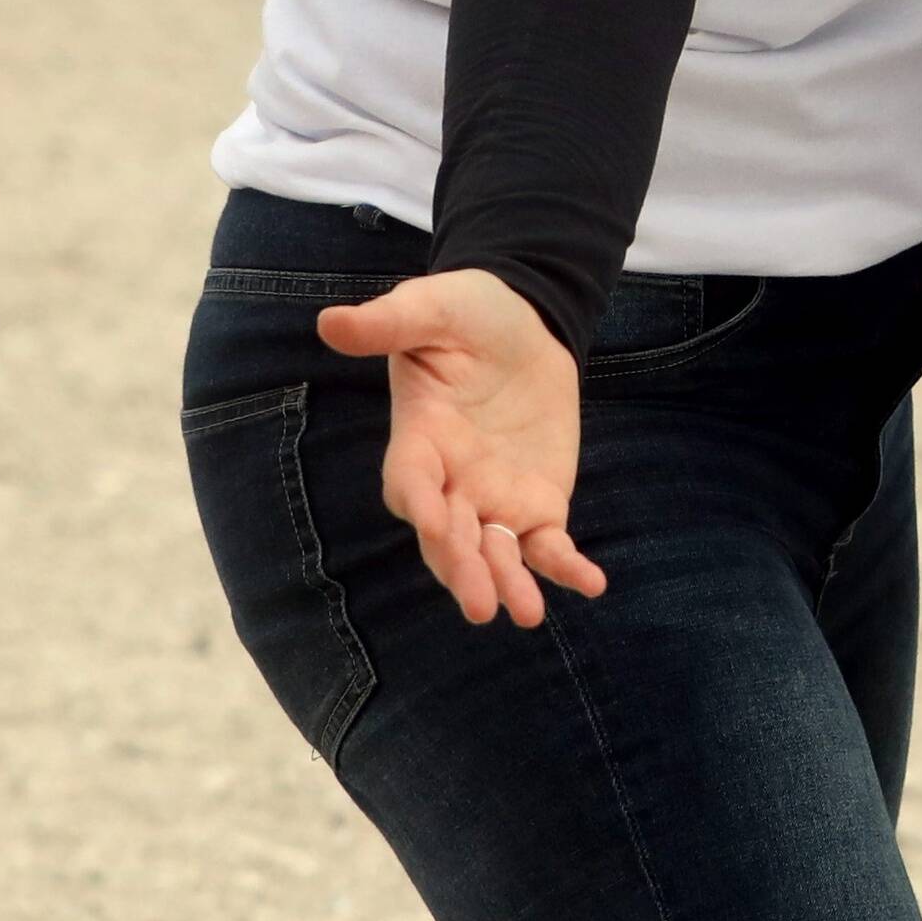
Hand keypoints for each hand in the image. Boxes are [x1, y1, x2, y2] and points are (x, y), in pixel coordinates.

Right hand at [312, 270, 608, 626]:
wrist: (521, 322)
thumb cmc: (464, 313)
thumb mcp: (431, 307)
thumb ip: (388, 322)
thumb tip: (330, 321)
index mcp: (418, 440)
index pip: (411, 481)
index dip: (418, 502)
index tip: (429, 520)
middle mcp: (450, 482)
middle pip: (448, 537)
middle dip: (462, 568)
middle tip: (479, 604)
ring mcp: (492, 499)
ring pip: (496, 553)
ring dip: (509, 583)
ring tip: (529, 613)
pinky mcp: (537, 502)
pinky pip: (548, 544)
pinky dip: (566, 565)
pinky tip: (592, 584)